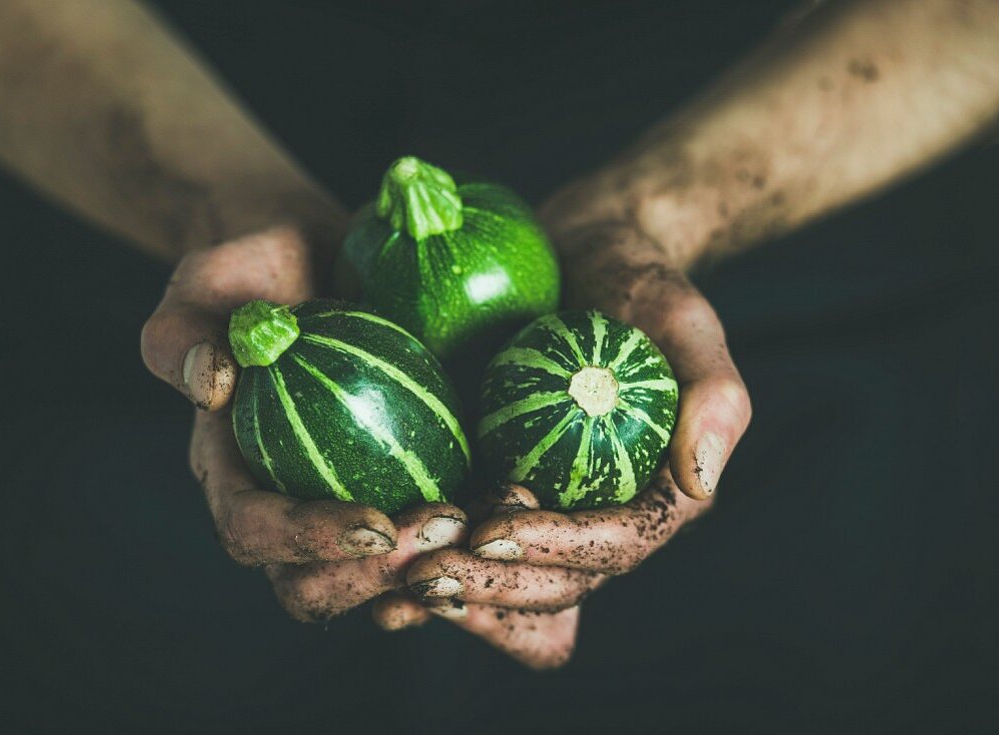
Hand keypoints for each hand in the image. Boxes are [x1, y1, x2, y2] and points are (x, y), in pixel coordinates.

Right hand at [141, 227, 470, 619]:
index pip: (251, 529)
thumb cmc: (255, 266)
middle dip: (376, 577)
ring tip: (492, 524)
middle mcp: (283, 502)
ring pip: (376, 581)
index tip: (376, 522)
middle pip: (310, 585)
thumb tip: (210, 385)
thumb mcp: (211, 279)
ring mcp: (343, 502)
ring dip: (433, 572)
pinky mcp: (397, 488)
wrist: (312, 260)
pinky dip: (467, 546)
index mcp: (231, 468)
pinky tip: (515, 515)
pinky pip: (428, 541)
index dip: (308, 541)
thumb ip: (186, 328)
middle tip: (447, 526)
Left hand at [374, 176, 751, 667]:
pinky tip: (379, 567)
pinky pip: (471, 541)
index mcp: (656, 490)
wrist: (580, 251)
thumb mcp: (681, 318)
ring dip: (456, 589)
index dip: (556, 549)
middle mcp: (602, 509)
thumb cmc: (638, 278)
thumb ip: (714, 395)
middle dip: (491, 585)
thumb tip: (700, 481)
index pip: (613, 544)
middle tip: (420, 575)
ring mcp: (550, 503)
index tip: (491, 529)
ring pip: (510, 575)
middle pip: (557, 580)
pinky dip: (433, 560)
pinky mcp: (501, 482)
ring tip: (393, 585)